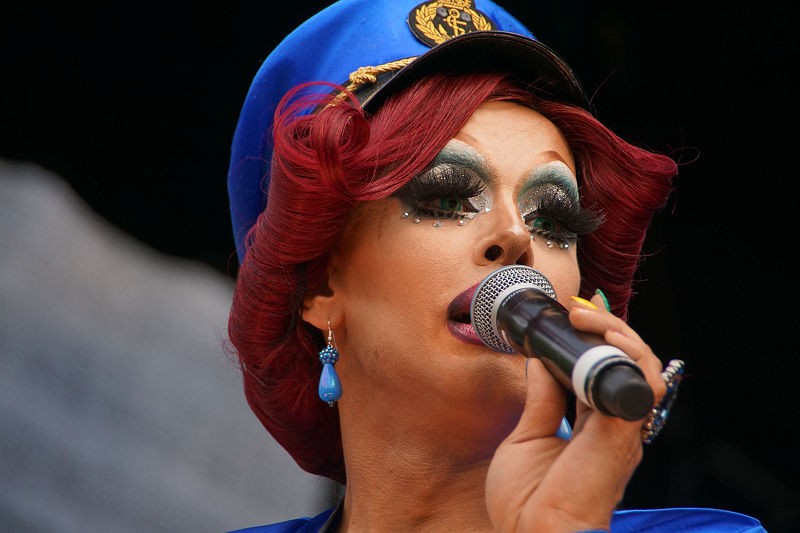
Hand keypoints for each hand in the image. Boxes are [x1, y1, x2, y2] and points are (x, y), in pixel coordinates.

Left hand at [485, 292, 667, 531]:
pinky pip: (643, 386)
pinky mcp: (623, 433)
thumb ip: (540, 398)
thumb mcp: (527, 436)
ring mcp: (621, 428)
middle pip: (625, 364)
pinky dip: (628, 355)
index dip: (592, 342)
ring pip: (642, 368)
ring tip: (586, 318)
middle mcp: (612, 424)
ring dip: (618, 334)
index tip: (568, 318)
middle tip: (576, 311)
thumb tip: (539, 359)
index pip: (602, 371)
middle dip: (606, 329)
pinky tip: (603, 337)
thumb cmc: (527, 501)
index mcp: (592, 426)